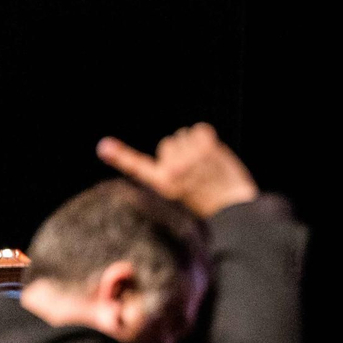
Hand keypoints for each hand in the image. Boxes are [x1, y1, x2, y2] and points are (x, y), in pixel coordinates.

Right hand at [96, 122, 257, 217]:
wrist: (238, 212)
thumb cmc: (213, 205)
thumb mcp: (185, 195)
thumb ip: (173, 174)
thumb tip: (167, 151)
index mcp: (163, 184)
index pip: (137, 167)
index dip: (119, 156)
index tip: (103, 146)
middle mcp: (172, 170)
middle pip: (167, 143)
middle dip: (180, 152)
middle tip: (197, 172)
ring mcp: (190, 158)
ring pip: (184, 135)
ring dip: (196, 146)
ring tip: (208, 167)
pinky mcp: (207, 148)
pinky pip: (201, 130)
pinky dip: (207, 138)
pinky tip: (214, 156)